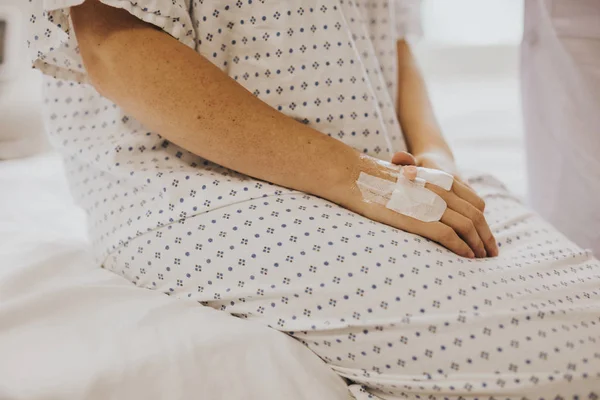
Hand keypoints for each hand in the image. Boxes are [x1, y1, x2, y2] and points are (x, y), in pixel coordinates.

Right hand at [337, 153, 497, 258]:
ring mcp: (431, 205)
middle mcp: (441, 191)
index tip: (487, 236)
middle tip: (489, 253)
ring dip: (477, 245)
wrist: (359, 176)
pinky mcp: (420, 220)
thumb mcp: (407, 174)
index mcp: (443, 180)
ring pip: (467, 227)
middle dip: (486, 237)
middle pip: (475, 217)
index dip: (484, 222)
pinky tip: (466, 257)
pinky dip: (461, 248)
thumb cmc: (381, 179)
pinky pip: (449, 236)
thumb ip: (424, 184)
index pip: (476, 204)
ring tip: (479, 258)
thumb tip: (433, 194)